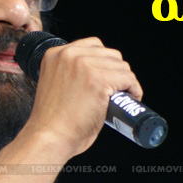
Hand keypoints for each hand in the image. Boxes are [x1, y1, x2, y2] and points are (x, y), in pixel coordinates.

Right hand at [21, 37, 142, 158]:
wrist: (48, 137)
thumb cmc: (51, 121)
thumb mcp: (56, 84)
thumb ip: (71, 73)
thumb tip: (97, 73)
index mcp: (55, 54)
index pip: (93, 45)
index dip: (105, 62)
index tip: (108, 75)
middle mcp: (69, 55)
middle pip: (110, 54)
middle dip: (116, 71)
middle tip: (117, 89)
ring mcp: (84, 66)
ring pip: (121, 66)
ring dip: (126, 81)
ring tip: (122, 96)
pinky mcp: (99, 80)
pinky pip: (128, 78)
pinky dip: (134, 89)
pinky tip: (131, 97)